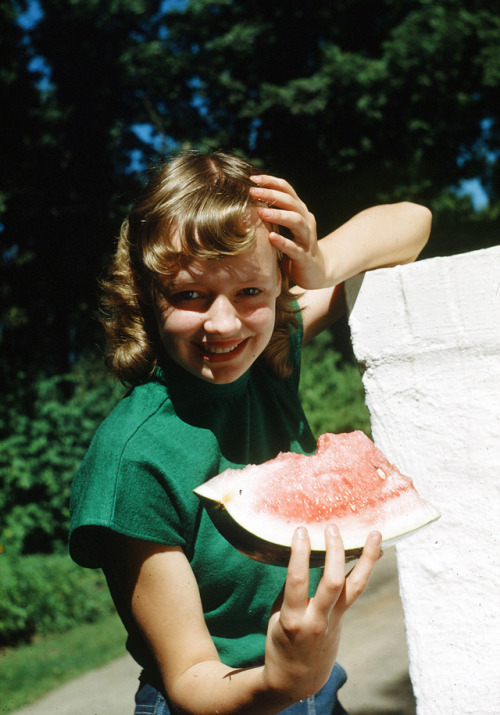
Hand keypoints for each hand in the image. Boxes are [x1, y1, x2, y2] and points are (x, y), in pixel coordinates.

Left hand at [250, 175, 326, 288]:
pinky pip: (295, 248)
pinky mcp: (305, 257)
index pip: (287, 190)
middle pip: (291, 202)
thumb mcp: (284, 228)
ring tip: (261, 212)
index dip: (271, 182)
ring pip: (296, 221)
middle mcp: (305, 221)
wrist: (316, 272)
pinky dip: (283, 242)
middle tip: (253, 191)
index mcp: (299, 211)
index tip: (252, 178)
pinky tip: (271, 238)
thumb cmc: (294, 247)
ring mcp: (307, 239)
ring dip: (278, 215)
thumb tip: (246, 199)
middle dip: (271, 195)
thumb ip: (272, 214)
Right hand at [263, 525, 381, 704]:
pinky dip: (366, 566)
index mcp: (294, 619)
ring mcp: (334, 618)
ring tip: (374, 533)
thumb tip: (299, 554)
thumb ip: (289, 590)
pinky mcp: (344, 616)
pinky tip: (377, 549)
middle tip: (332, 527)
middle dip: (335, 552)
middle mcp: (318, 619)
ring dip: (366, 557)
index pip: (297, 582)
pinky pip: (357, 588)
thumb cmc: (281, 641)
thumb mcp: (276, 617)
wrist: (298, 677)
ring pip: (356, 585)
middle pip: (333, 582)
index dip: (299, 554)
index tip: (301, 530)